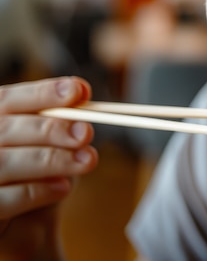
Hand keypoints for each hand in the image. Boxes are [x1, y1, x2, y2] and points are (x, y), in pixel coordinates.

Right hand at [0, 77, 97, 259]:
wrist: (29, 226)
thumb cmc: (40, 173)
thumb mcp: (53, 143)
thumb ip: (62, 119)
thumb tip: (80, 92)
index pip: (7, 99)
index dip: (42, 93)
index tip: (78, 90)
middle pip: (5, 129)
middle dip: (52, 129)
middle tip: (86, 133)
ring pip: (5, 163)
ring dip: (53, 160)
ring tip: (87, 161)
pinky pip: (5, 199)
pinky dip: (38, 191)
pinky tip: (64, 187)